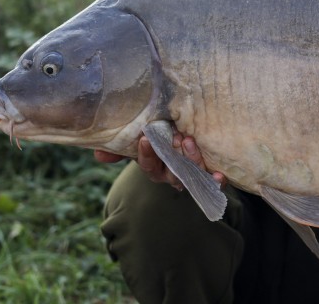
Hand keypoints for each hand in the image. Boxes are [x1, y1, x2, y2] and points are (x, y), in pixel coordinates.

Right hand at [94, 132, 226, 189]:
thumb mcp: (141, 139)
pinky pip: (211, 181)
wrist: (189, 138)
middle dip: (172, 157)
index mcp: (156, 167)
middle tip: (176, 138)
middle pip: (171, 172)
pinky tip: (219, 175)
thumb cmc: (162, 138)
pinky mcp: (208, 174)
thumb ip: (121, 147)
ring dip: (190, 160)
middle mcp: (173, 174)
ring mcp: (191, 175)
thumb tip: (98, 153)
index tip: (145, 138)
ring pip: (190, 174)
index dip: (146, 154)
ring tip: (188, 141)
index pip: (148, 165)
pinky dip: (215, 180)